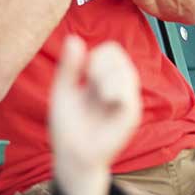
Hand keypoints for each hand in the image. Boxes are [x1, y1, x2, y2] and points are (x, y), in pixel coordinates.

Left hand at [49, 36, 140, 194]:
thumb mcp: (63, 91)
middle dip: (99, 65)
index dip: (97, 55)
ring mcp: (127, 100)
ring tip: (97, 94)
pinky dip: (115, 90)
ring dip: (106, 77)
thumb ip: (69, 67)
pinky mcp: (131, 114)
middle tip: (88, 82)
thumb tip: (74, 38)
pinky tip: (106, 99)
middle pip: (118, 56)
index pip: (111, 51)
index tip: (83, 72)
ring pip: (125, 72)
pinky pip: (129, 92)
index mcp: (103, 79)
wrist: (71, 155)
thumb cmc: (68, 126)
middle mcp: (118, 87)